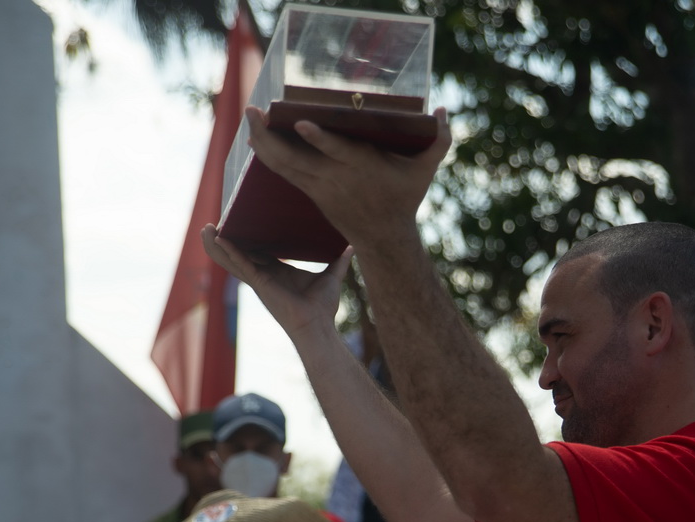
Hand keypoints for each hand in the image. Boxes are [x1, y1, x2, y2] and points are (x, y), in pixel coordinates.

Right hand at [200, 225, 350, 339]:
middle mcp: (264, 276)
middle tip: (212, 225)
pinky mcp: (259, 283)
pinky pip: (240, 264)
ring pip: (232, 260)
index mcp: (278, 272)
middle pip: (239, 255)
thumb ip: (340, 261)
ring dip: (217, 245)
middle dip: (224, 241)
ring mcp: (259, 280)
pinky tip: (219, 238)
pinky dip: (229, 251)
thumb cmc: (323, 307)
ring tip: (205, 228)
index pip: (258, 252)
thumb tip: (351, 247)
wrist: (318, 325)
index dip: (248, 239)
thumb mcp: (332, 277)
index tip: (240, 224)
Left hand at [243, 105, 451, 248]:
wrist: (384, 238)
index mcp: (362, 167)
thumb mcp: (425, 171)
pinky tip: (254, 140)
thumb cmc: (404, 198)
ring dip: (262, 143)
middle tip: (253, 111)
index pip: (338, 152)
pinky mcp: (312, 191)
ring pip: (284, 165)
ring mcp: (319, 186)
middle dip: (270, 136)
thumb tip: (445, 112)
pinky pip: (284, 172)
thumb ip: (439, 141)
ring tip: (249, 118)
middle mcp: (335, 177)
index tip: (301, 123)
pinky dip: (267, 156)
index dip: (320, 139)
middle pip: (296, 157)